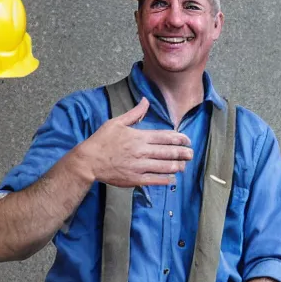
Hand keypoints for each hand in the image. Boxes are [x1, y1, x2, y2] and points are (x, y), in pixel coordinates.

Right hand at [78, 97, 192, 186]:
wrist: (89, 161)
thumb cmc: (102, 141)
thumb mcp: (116, 122)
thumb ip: (135, 113)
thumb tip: (145, 101)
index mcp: (139, 136)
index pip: (165, 137)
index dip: (179, 139)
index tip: (187, 140)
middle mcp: (142, 152)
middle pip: (169, 152)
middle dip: (183, 153)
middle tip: (191, 154)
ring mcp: (139, 167)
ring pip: (165, 167)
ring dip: (177, 166)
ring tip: (184, 165)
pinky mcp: (135, 179)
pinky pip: (155, 180)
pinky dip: (166, 180)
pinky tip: (172, 178)